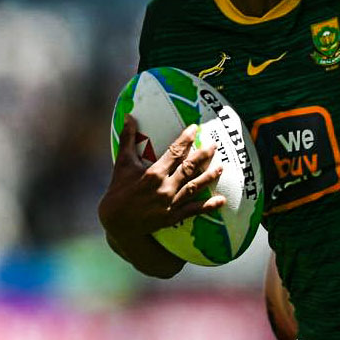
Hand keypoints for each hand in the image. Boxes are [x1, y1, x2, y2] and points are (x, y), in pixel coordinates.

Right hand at [98, 114, 225, 239]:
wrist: (117, 223)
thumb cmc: (119, 190)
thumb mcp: (123, 163)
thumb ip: (128, 139)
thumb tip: (128, 117)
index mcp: (154, 173)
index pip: (175, 152)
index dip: (186, 139)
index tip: (195, 128)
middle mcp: (165, 187)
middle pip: (190, 168)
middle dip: (204, 155)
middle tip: (215, 144)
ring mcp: (170, 203)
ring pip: (195, 186)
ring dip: (210, 176)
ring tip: (222, 167)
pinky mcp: (173, 216)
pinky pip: (194, 210)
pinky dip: (209, 206)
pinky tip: (222, 200)